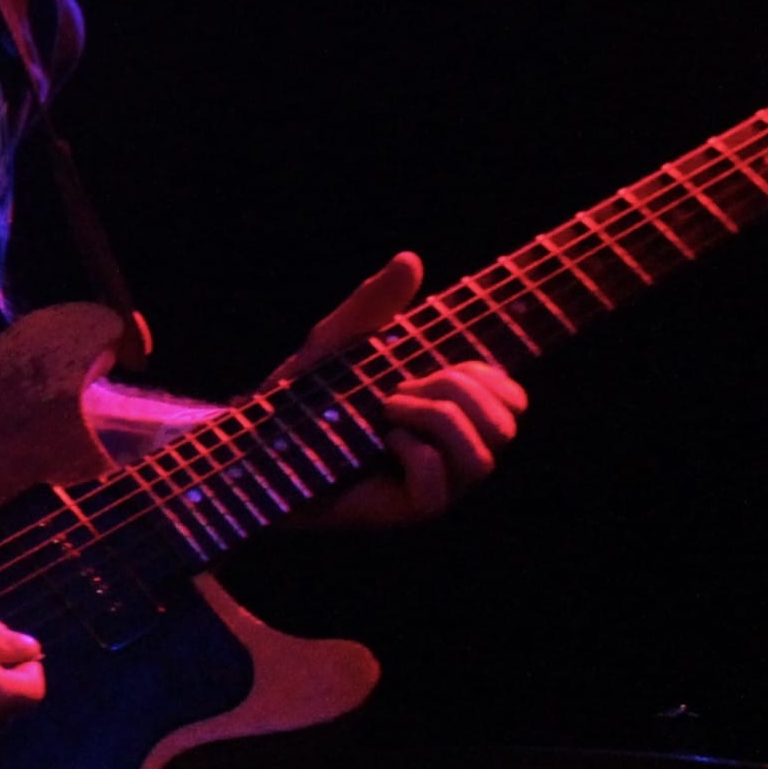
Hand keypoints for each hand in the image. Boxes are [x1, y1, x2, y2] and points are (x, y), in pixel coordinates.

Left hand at [278, 251, 528, 530]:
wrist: (255, 442)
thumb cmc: (303, 395)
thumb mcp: (340, 340)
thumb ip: (376, 303)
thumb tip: (410, 259)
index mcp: (451, 415)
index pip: (513, 399)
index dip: (486, 375)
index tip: (436, 363)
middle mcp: (452, 452)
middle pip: (507, 425)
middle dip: (458, 392)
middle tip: (400, 387)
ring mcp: (434, 485)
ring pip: (483, 459)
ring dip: (436, 420)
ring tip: (387, 409)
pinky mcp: (406, 509)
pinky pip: (437, 486)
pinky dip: (413, 454)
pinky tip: (380, 442)